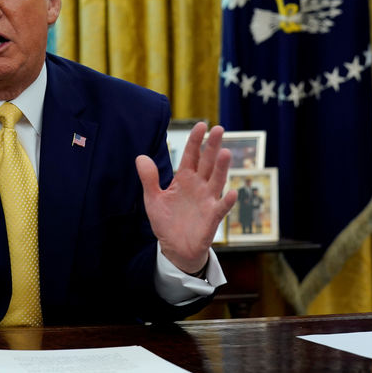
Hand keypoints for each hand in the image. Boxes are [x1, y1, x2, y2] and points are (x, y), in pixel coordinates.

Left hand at [135, 122, 236, 273]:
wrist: (175, 247)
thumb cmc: (166, 221)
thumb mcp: (153, 198)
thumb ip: (149, 178)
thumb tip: (141, 157)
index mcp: (184, 179)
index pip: (191, 156)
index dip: (196, 141)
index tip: (201, 125)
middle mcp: (199, 186)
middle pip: (207, 163)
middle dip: (212, 146)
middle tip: (219, 129)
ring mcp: (207, 200)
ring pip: (216, 180)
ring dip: (221, 168)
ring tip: (225, 152)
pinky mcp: (212, 217)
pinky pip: (221, 207)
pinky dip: (226, 201)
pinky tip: (231, 192)